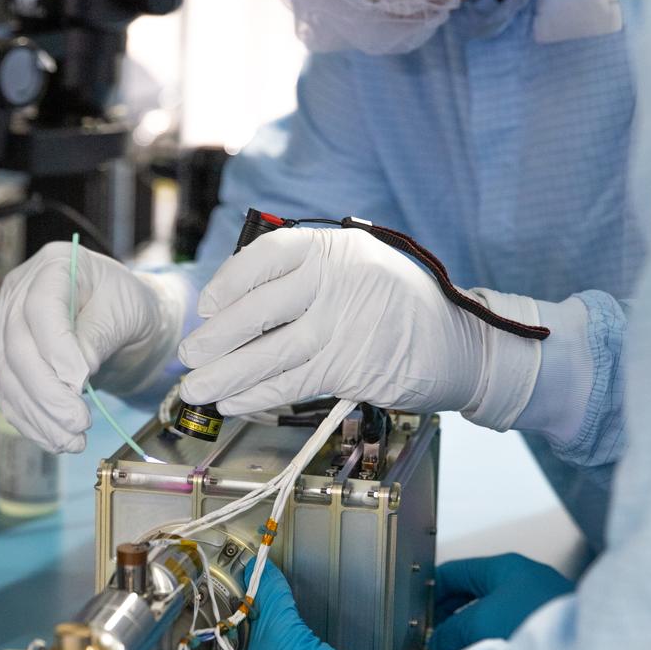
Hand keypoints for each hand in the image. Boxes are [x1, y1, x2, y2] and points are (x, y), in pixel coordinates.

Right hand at [0, 243, 185, 452]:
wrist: (121, 320)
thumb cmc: (127, 306)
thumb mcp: (126, 311)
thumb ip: (98, 337)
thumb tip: (72, 378)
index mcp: (53, 266)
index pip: (41, 307)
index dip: (56, 347)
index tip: (81, 380)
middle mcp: (20, 292)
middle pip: (17, 347)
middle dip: (47, 393)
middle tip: (79, 423)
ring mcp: (7, 326)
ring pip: (8, 377)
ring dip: (39, 415)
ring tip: (72, 441)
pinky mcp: (6, 358)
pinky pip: (9, 394)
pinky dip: (30, 421)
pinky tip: (55, 440)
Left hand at [178, 227, 540, 427]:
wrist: (461, 344)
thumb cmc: (397, 307)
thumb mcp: (356, 269)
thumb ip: (305, 278)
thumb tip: (236, 307)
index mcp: (336, 247)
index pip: (267, 256)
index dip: (229, 283)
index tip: (207, 307)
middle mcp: (340, 279)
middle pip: (260, 308)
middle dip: (216, 337)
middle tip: (189, 355)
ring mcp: (347, 323)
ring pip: (270, 352)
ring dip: (226, 373)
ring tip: (196, 388)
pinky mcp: (354, 366)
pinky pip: (292, 382)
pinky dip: (257, 394)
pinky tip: (233, 401)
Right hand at [429, 553, 573, 649]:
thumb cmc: (536, 623)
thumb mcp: (480, 623)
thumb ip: (452, 631)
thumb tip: (439, 640)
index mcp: (504, 567)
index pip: (453, 572)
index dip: (430, 593)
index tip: (416, 614)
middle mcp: (522, 579)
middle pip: (472, 593)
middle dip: (450, 616)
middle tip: (435, 638)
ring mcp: (538, 602)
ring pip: (490, 613)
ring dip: (471, 632)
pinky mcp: (548, 625)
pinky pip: (509, 629)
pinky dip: (492, 640)